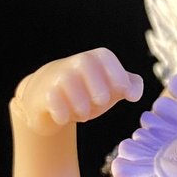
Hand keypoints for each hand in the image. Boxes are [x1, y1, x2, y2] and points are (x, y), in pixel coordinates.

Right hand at [13, 48, 143, 135]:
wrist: (50, 95)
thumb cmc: (88, 89)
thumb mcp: (111, 87)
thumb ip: (130, 85)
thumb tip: (134, 93)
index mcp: (95, 59)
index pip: (106, 57)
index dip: (117, 74)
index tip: (123, 93)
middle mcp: (75, 63)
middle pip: (86, 62)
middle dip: (97, 86)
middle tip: (101, 102)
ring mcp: (57, 76)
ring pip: (67, 80)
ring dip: (80, 102)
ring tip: (84, 114)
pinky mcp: (43, 94)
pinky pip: (50, 98)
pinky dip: (60, 112)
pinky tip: (65, 119)